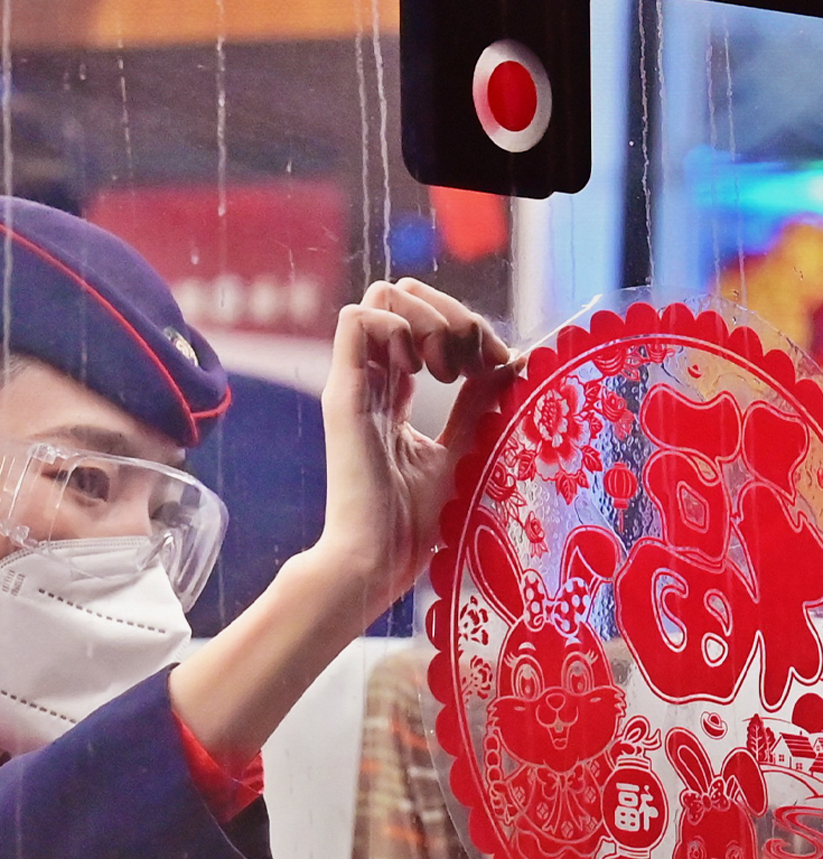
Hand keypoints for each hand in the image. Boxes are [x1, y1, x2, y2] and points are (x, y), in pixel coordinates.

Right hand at [316, 278, 514, 623]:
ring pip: (380, 298)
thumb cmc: (416, 525)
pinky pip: (356, 319)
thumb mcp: (466, 451)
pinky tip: (422, 372)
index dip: (469, 331)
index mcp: (396, 398)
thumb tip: (516, 361)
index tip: (501, 364)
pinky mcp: (343, 394)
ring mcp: (355, 385)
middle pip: (401, 299)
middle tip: (473, 360)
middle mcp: (373, 383)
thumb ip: (481, 404)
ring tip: (447, 367)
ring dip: (428, 317)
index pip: (426, 328)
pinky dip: (399, 328)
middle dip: (449, 312)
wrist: (378, 561)